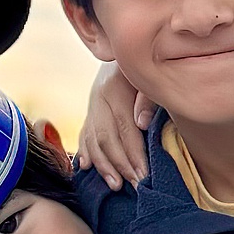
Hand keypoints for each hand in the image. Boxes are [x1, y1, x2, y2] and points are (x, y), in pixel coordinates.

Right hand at [77, 60, 157, 189]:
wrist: (125, 48)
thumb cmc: (145, 66)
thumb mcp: (149, 77)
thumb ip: (148, 98)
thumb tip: (141, 123)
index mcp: (114, 89)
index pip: (124, 128)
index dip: (134, 154)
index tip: (145, 175)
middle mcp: (98, 99)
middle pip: (106, 138)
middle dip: (120, 165)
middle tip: (135, 186)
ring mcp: (92, 106)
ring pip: (92, 140)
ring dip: (103, 165)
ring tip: (115, 185)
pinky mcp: (90, 111)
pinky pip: (84, 135)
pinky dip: (85, 152)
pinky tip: (85, 167)